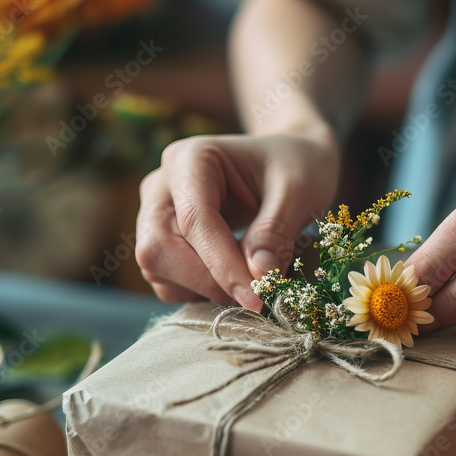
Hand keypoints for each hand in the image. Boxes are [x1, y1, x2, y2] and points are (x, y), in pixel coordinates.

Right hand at [135, 130, 338, 308]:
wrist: (293, 164)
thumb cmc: (296, 168)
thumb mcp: (299, 191)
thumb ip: (276, 231)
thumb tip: (259, 275)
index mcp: (191, 158)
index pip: (193, 220)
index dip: (222, 264)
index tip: (256, 297)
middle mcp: (162, 185)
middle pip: (159, 247)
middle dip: (206, 281)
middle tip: (257, 294)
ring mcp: (157, 215)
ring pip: (157, 269)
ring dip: (203, 289)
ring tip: (252, 281)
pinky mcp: (163, 243)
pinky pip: (167, 282)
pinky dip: (200, 292)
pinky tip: (236, 278)